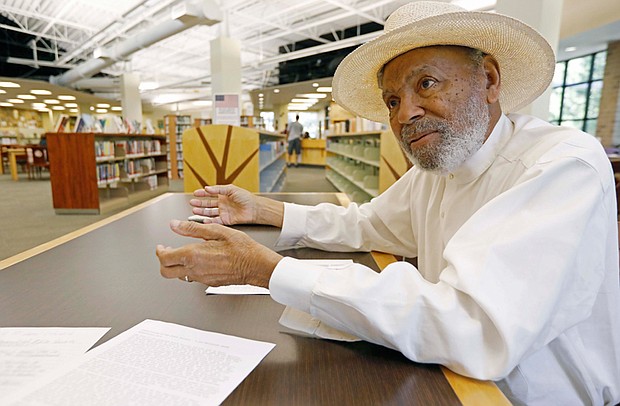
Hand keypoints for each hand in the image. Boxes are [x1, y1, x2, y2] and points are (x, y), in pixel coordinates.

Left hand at [156, 220, 282, 287]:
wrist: (255, 265)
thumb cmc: (241, 248)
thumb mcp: (216, 231)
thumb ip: (192, 229)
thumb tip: (175, 225)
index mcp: (193, 255)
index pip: (164, 258)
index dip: (159, 251)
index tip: (162, 246)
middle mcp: (195, 269)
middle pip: (166, 272)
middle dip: (163, 262)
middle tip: (167, 252)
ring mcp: (202, 278)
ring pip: (179, 276)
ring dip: (176, 266)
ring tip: (184, 255)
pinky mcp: (209, 283)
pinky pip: (193, 278)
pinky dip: (190, 270)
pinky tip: (199, 261)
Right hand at [189, 184, 283, 226]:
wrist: (255, 208)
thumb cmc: (246, 197)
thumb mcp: (231, 189)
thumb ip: (218, 189)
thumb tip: (207, 188)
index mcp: (224, 195)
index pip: (210, 194)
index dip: (202, 194)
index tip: (195, 193)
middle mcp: (222, 204)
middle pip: (208, 204)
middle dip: (199, 204)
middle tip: (192, 203)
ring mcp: (224, 212)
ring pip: (210, 213)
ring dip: (202, 212)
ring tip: (194, 212)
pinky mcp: (226, 220)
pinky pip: (215, 221)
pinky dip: (209, 221)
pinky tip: (204, 219)